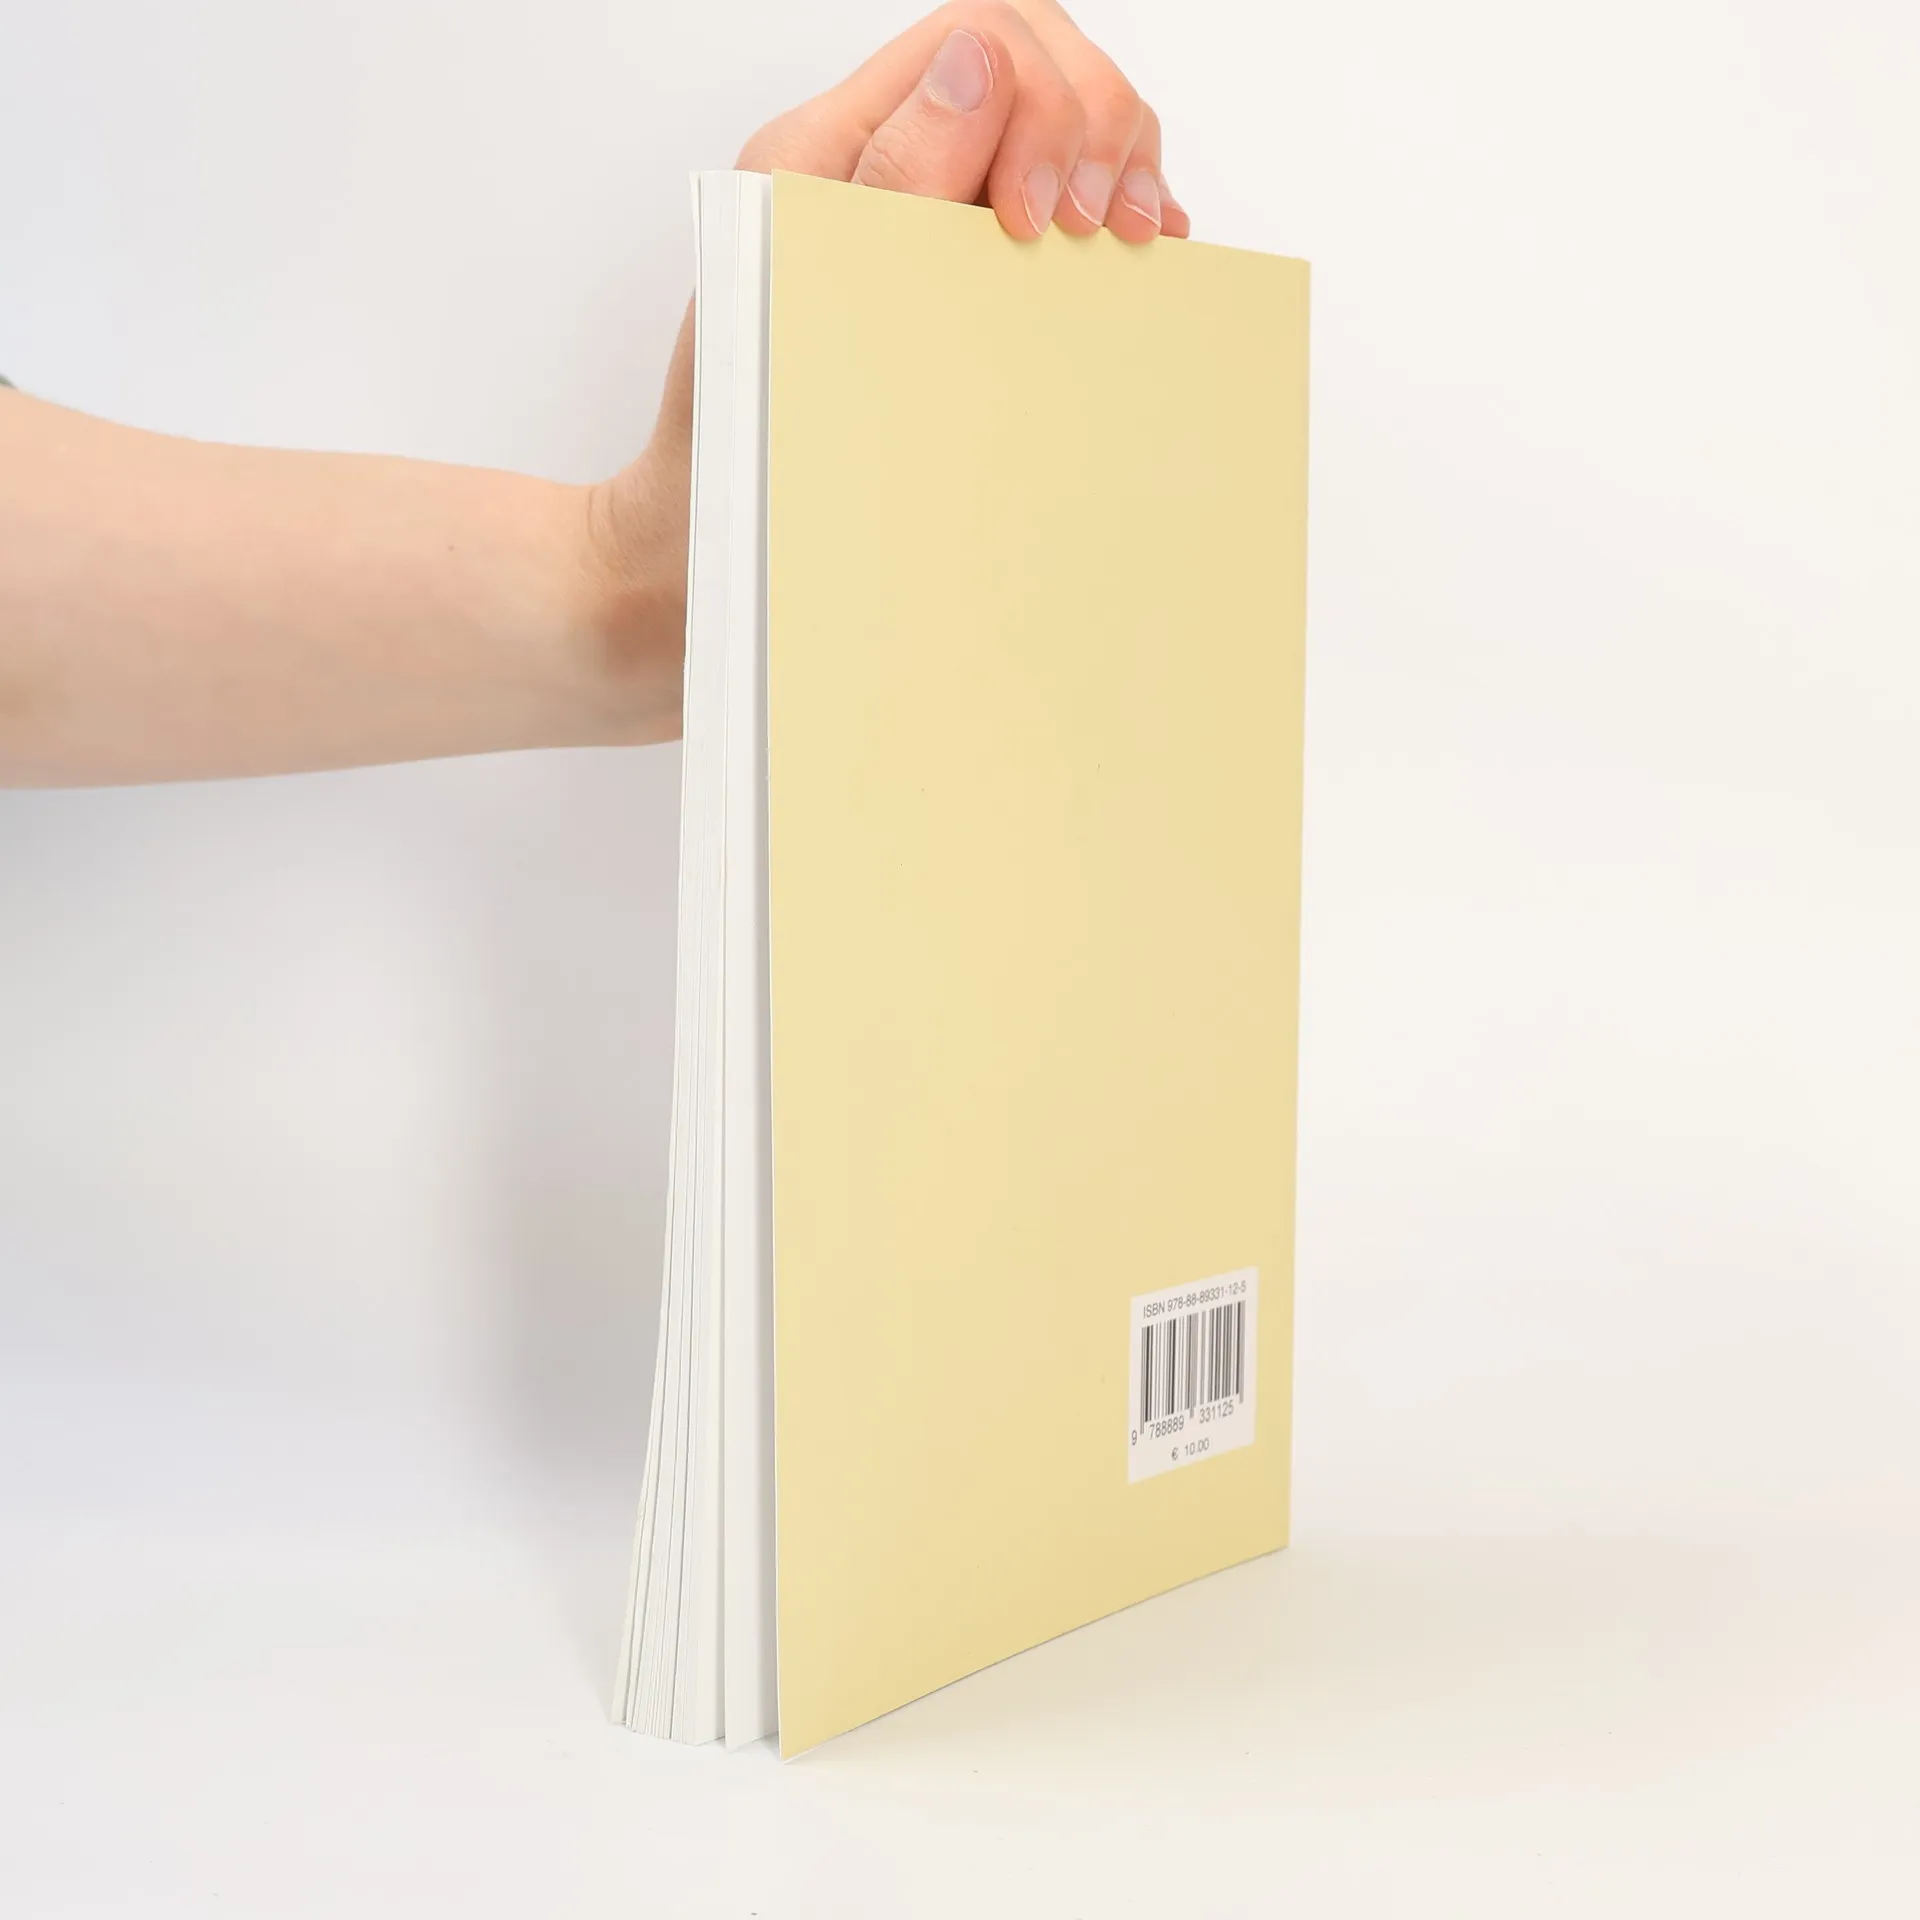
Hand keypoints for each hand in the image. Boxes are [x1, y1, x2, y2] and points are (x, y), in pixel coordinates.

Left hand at [587, 2, 1185, 707]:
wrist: (693, 569)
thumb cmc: (728, 468)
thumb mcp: (797, 313)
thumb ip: (886, 185)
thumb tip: (980, 63)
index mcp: (824, 158)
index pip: (980, 39)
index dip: (1046, 104)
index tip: (1040, 223)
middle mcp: (875, 177)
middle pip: (1036, 62)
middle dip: (1099, 125)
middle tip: (1098, 231)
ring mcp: (921, 231)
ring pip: (1059, 126)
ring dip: (1117, 164)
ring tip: (1130, 241)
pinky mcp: (955, 289)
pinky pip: (1053, 210)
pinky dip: (1110, 215)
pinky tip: (1135, 256)